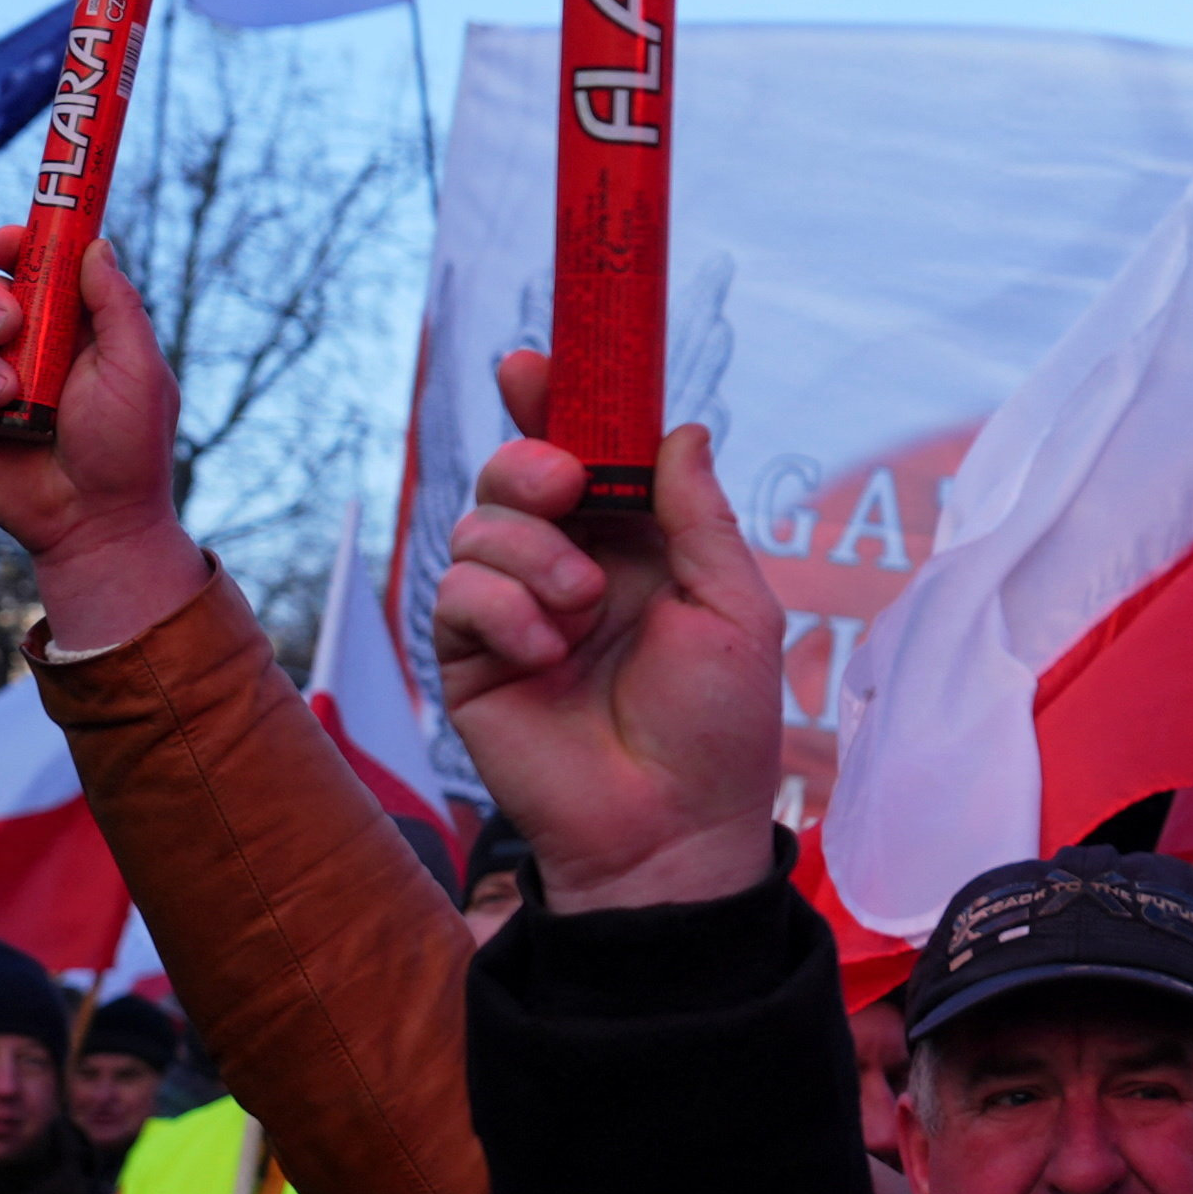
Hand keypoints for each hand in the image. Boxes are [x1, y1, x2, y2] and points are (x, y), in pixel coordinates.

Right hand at [0, 226, 207, 653]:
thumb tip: (96, 245)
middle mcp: (32, 349)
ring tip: (8, 400)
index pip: (39, 271)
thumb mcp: (137, 369)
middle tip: (9, 326)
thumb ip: (116, 307)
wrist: (96, 523)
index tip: (5, 242)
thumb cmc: (128, 447)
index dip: (18, 247)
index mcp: (78, 330)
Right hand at [432, 348, 784, 913]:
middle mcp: (570, 567)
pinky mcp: (472, 657)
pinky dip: (503, 611)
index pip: (589, 455)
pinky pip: (457, 592)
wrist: (669, 829)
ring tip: (579, 611)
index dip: (557, 404)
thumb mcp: (735, 609)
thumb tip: (680, 429)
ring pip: (479, 525)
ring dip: (531, 554)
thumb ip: (698, 517)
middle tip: (566, 487)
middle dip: (531, 462)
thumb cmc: (717, 726)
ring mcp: (515, 611)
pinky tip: (544, 653)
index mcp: (638, 547)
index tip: (534, 364)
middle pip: (516, 472)